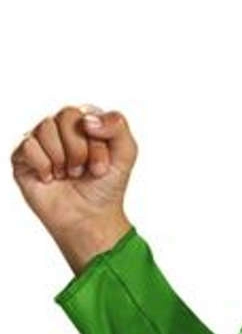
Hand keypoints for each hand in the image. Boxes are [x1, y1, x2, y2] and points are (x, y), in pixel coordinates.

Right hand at [11, 104, 136, 272]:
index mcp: (85, 120)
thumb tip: (87, 119)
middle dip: (79, 150)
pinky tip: (50, 178)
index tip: (101, 169)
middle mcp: (61, 126)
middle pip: (66, 116)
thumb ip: (118, 125)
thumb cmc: (105, 186)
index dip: (97, 144)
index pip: (88, 114)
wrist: (89, 218)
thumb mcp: (126, 154)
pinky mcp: (23, 156)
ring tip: (68, 174)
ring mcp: (41, 139)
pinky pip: (28, 145)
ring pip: (46, 128)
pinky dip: (44, 166)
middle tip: (82, 172)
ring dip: (62, 159)